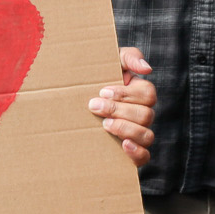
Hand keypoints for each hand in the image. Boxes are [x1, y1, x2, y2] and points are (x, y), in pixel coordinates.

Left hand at [91, 47, 156, 167]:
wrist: (66, 103)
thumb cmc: (92, 79)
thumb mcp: (109, 62)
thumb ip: (128, 57)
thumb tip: (146, 69)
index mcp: (138, 93)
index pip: (147, 93)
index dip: (126, 93)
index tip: (103, 91)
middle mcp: (141, 114)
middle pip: (146, 114)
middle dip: (119, 110)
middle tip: (94, 107)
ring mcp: (138, 134)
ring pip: (147, 135)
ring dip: (126, 129)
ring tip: (104, 125)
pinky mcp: (131, 152)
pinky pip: (144, 157)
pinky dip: (136, 151)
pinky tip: (123, 144)